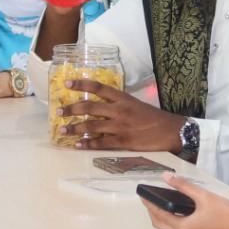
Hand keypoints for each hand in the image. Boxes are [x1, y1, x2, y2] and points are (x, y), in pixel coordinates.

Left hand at [58, 80, 184, 150]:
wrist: (170, 131)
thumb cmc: (153, 117)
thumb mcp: (135, 103)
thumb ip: (117, 103)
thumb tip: (99, 104)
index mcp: (123, 98)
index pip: (98, 88)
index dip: (81, 84)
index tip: (67, 83)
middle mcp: (119, 110)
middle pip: (89, 107)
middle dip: (71, 109)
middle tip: (58, 111)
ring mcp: (120, 127)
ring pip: (91, 126)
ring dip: (74, 128)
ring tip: (62, 130)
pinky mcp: (123, 142)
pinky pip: (101, 143)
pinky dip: (87, 143)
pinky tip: (77, 144)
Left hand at [141, 173, 228, 228]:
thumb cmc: (226, 214)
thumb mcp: (203, 196)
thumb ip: (184, 186)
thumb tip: (166, 177)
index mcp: (182, 227)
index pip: (158, 214)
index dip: (148, 203)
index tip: (141, 193)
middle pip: (159, 223)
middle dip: (151, 210)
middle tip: (147, 196)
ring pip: (167, 226)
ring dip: (160, 214)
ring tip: (158, 198)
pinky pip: (177, 226)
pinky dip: (170, 217)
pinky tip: (174, 205)